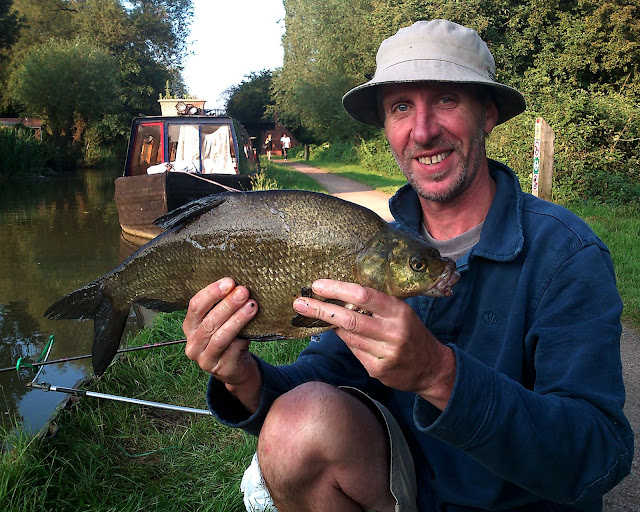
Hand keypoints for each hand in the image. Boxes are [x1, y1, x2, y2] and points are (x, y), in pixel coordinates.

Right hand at [183, 278, 261, 411]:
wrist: (236, 368)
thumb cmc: (230, 337)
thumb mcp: (221, 321)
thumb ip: (224, 306)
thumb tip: (239, 284)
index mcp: (190, 326)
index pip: (195, 306)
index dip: (211, 293)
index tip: (229, 281)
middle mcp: (192, 344)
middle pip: (208, 321)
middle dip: (227, 304)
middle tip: (243, 291)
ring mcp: (205, 359)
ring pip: (220, 337)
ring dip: (237, 319)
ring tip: (252, 306)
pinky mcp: (221, 369)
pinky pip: (234, 350)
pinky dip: (245, 337)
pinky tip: (255, 329)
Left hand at [293, 279, 455, 409]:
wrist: (431, 368)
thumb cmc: (411, 332)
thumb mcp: (400, 312)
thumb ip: (376, 305)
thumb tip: (340, 295)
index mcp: (398, 311)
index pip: (363, 295)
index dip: (337, 289)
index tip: (317, 285)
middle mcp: (392, 332)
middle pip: (348, 318)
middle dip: (320, 310)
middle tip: (299, 302)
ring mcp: (384, 353)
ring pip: (347, 335)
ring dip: (329, 324)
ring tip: (313, 314)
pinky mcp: (377, 369)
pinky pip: (353, 350)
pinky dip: (345, 340)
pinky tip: (341, 333)